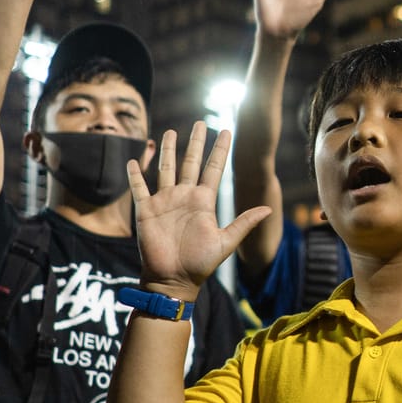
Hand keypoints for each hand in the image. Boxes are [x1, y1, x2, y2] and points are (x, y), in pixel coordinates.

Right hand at [127, 124, 272, 293]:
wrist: (174, 280)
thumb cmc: (200, 264)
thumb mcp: (225, 242)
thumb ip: (244, 223)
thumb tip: (269, 209)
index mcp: (203, 201)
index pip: (213, 168)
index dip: (220, 150)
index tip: (226, 130)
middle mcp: (184, 197)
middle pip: (190, 162)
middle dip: (195, 142)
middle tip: (200, 122)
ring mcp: (164, 202)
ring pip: (165, 168)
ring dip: (167, 150)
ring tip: (169, 131)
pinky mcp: (146, 211)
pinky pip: (139, 188)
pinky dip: (135, 175)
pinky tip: (133, 160)